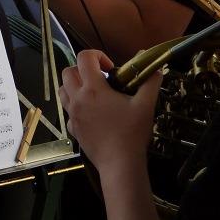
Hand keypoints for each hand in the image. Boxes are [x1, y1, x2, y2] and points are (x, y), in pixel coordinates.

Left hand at [59, 50, 162, 170]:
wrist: (119, 164)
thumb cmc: (131, 132)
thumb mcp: (145, 105)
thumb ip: (150, 83)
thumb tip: (156, 69)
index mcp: (93, 89)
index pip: (84, 58)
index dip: (97, 56)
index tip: (111, 68)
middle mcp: (77, 99)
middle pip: (68, 72)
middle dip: (83, 69)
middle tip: (101, 78)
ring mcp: (72, 115)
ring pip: (62, 90)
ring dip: (75, 86)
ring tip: (93, 93)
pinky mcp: (73, 129)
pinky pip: (67, 111)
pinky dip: (76, 107)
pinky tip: (92, 114)